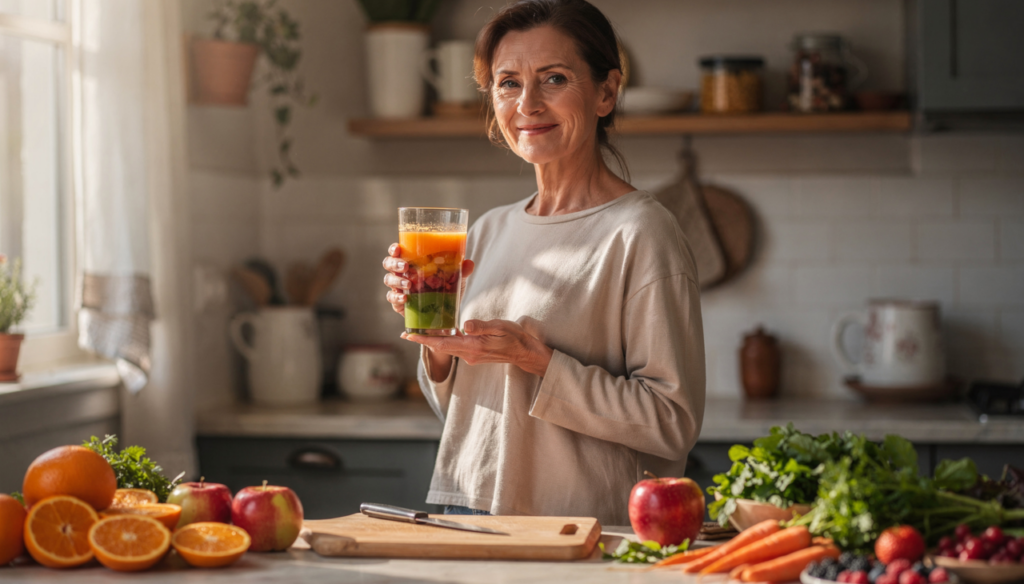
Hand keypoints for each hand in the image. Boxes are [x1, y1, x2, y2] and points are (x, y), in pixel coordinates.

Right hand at [382, 243, 474, 316]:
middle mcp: (402, 272)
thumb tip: (469, 263)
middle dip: (394, 263)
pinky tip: (405, 298)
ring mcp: (399, 287)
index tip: (398, 248)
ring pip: (389, 280)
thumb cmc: (446, 288)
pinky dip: (397, 297)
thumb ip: (461, 271)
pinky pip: (392, 298)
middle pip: (389, 263)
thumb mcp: (456, 279)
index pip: (398, 251)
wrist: (445, 312)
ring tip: (408, 284)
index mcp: (412, 261)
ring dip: (396, 280)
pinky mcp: (399, 302)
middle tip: (405, 266)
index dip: (394, 249)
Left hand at [402, 319, 552, 376]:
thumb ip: (481, 327)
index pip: (443, 344)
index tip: (409, 336)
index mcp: (473, 347)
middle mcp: (469, 354)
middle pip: (441, 347)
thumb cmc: (514, 337)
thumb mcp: (500, 328)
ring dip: (433, 341)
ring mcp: (472, 356)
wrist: (525, 352)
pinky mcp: (475, 354)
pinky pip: (455, 348)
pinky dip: (445, 341)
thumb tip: (465, 326)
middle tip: (407, 334)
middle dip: (423, 341)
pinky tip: (442, 334)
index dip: (424, 340)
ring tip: (420, 333)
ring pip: (447, 348)